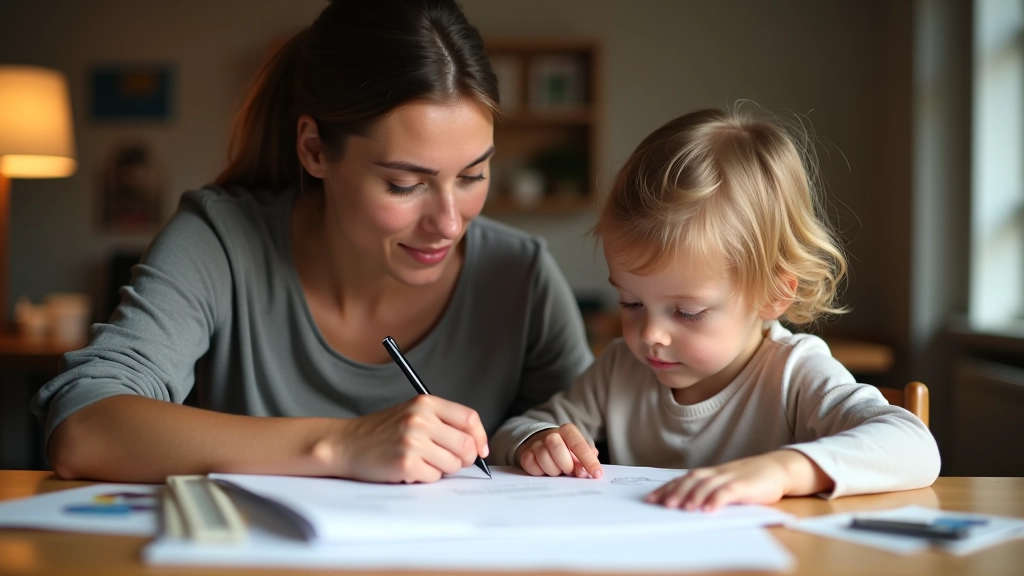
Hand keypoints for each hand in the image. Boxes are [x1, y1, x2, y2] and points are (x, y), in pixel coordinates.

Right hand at [321, 395, 488, 482]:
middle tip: (450, 461)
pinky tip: (409, 469)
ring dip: (442, 469)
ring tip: (422, 462)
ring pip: (453, 464)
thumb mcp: (412, 413)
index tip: (480, 450)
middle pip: (466, 445)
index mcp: (425, 403)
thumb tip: (477, 445)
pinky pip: (434, 477)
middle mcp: (420, 420)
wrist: (346, 443)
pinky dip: (426, 477)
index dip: (480, 437)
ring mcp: (412, 442)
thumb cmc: (382, 431)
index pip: (469, 419)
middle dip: (464, 459)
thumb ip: (443, 422)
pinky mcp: (405, 464)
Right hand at [517, 423, 602, 478]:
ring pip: (545, 460)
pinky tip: (544, 469)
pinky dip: (540, 472)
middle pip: (558, 451)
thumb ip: (587, 457)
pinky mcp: (526, 453)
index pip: (579, 445)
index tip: (596, 474)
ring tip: (557, 469)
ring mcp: (536, 443)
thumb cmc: (565, 449)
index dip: (589, 461)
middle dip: (566, 465)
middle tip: (569, 471)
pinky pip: (532, 467)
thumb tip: (586, 470)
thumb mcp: (578, 450)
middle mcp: (551, 434)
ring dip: (553, 471)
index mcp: (568, 431)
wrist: (540, 442)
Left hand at [645, 450, 831, 511]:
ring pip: (707, 484)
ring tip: (682, 508)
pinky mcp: (745, 485)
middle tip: (662, 504)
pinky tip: (708, 510)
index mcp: (711, 473)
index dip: (667, 488)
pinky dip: (717, 500)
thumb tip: (686, 504)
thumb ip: (710, 491)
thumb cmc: (751, 479)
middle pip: (691, 480)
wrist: (779, 468)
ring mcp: (731, 477)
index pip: (684, 479)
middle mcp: (717, 473)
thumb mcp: (728, 483)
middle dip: (675, 492)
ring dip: (693, 496)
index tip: (651, 499)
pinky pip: (728, 492)